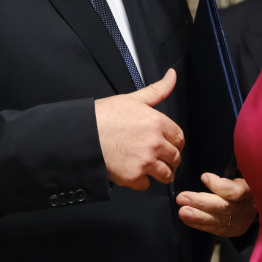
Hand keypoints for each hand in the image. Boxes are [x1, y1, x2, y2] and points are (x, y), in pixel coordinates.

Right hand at [95, 68, 184, 190]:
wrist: (82, 134)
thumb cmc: (104, 116)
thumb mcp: (133, 99)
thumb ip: (157, 90)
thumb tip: (172, 76)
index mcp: (156, 122)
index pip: (179, 138)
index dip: (175, 142)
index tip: (171, 145)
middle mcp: (154, 143)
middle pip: (175, 157)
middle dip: (170, 159)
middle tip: (162, 159)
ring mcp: (144, 161)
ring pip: (166, 174)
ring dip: (161, 173)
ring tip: (151, 168)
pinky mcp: (133, 177)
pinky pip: (146, 185)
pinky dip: (141, 181)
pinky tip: (134, 172)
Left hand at [176, 172, 255, 236]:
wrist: (260, 204)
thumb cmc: (246, 184)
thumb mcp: (244, 174)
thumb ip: (229, 175)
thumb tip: (207, 176)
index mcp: (251, 190)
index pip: (236, 191)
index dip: (219, 185)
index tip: (204, 177)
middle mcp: (246, 208)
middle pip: (222, 207)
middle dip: (200, 203)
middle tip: (182, 198)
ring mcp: (241, 221)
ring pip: (217, 220)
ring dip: (197, 216)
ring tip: (182, 212)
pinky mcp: (234, 230)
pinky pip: (215, 229)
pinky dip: (200, 224)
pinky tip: (187, 220)